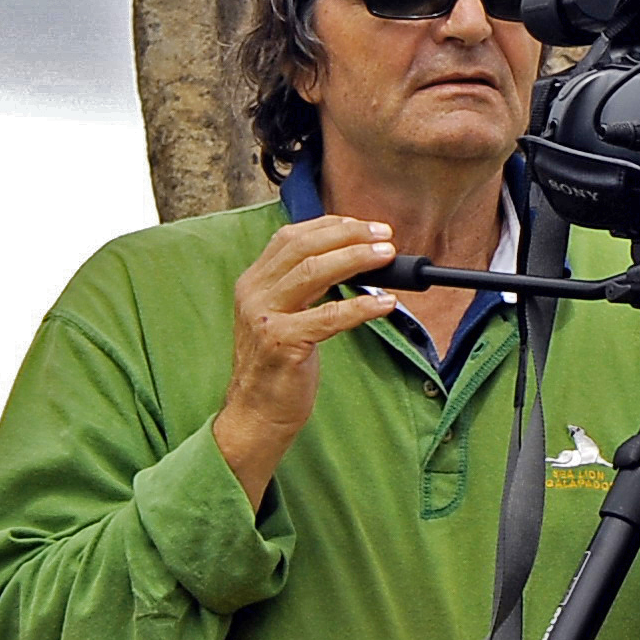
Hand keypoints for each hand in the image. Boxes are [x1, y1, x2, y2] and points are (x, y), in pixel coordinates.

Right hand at [212, 215, 397, 505]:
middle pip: (304, 247)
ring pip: (313, 272)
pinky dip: (361, 306)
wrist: (256, 413)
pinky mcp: (281, 343)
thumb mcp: (282, 315)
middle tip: (384, 236)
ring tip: (387, 256)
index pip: (291, 237)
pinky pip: (328, 316)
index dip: (330, 226)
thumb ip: (302, 287)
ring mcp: (264, 317)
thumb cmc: (278, 366)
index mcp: (253, 281)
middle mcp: (254, 293)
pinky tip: (385, 304)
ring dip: (356, 259)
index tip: (364, 225)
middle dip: (349, 235)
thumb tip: (351, 259)